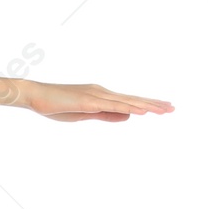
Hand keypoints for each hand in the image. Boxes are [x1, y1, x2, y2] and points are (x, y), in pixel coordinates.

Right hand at [24, 79, 173, 121]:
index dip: (146, 104)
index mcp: (101, 96)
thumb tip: (129, 116)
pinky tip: (141, 111)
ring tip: (164, 110)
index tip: (162, 108)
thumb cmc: (55, 105)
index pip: (128, 101)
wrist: (35, 95)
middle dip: (153, 104)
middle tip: (172, 108)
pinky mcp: (88, 101)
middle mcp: (103, 92)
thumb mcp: (84, 114)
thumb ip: (106, 115)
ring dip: (146, 105)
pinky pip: (112, 105)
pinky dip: (128, 107)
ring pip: (127, 101)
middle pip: (133, 99)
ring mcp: (96, 95)